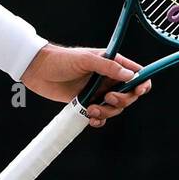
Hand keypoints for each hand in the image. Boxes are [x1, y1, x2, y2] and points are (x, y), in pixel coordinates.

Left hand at [19, 44, 152, 127]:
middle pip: (128, 94)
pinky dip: (99, 120)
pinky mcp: (86, 103)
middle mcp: (107, 78)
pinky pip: (100, 116)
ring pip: (114, 108)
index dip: (142, 83)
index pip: (135, 73)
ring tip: (91, 109)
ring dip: (107, 112)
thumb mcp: (85, 59)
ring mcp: (97, 92)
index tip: (139, 90)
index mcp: (111, 63)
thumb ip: (108, 67)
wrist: (37, 70)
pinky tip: (90, 118)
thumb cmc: (60, 59)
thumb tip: (130, 75)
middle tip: (107, 98)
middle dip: (121, 100)